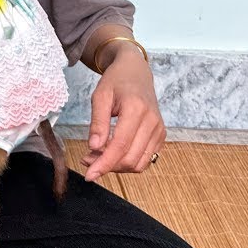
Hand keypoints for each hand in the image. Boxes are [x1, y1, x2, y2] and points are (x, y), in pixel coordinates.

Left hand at [82, 46, 165, 181]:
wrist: (136, 72)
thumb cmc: (116, 81)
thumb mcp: (100, 96)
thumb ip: (98, 123)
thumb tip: (94, 147)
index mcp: (136, 109)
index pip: (120, 146)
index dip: (104, 164)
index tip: (89, 175)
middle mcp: (152, 122)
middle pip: (130, 159)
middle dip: (107, 166)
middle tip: (87, 159)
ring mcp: (159, 130)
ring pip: (139, 164)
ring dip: (117, 166)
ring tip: (98, 156)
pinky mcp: (160, 135)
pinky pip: (145, 159)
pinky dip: (127, 162)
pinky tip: (112, 153)